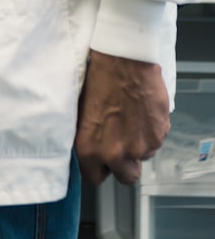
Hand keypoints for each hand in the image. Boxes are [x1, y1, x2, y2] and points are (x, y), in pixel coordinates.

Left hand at [75, 50, 170, 186]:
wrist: (124, 60)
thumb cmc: (99, 79)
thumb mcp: (81, 111)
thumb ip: (87, 137)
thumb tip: (92, 147)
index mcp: (90, 148)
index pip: (95, 178)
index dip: (100, 168)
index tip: (103, 161)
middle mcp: (115, 154)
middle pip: (126, 177)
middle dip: (125, 164)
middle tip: (122, 144)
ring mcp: (140, 147)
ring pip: (142, 156)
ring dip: (138, 144)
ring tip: (131, 119)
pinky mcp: (158, 135)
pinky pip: (155, 141)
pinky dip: (151, 131)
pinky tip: (141, 112)